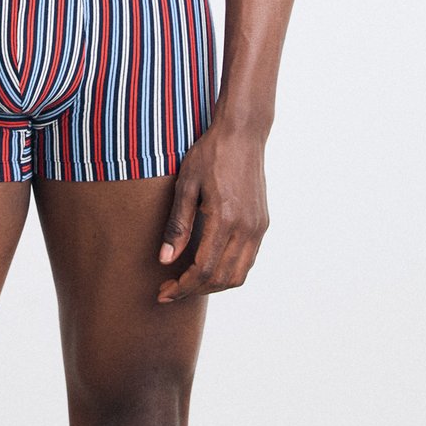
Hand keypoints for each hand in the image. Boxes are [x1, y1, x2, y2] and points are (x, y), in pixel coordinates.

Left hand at [156, 124, 268, 301]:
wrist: (242, 133)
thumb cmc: (210, 154)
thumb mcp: (186, 184)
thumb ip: (177, 225)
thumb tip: (165, 260)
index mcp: (225, 218)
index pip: (203, 269)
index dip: (182, 286)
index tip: (163, 292)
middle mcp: (246, 228)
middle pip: (221, 279)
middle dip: (194, 290)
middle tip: (169, 289)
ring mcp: (258, 227)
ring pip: (238, 275)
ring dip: (212, 285)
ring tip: (187, 281)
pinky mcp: (262, 223)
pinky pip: (247, 260)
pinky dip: (227, 272)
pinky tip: (208, 265)